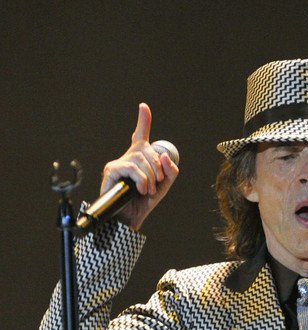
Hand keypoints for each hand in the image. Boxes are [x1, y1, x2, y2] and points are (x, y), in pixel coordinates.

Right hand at [99, 103, 178, 229]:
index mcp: (139, 159)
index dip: (143, 121)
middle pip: (148, 151)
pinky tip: (140, 190)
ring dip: (150, 178)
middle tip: (155, 186)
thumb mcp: (163, 187)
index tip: (144, 107)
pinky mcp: (111, 170)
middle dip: (158, 169)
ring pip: (141, 160)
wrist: (129, 218)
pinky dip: (141, 180)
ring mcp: (118, 163)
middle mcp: (128, 157)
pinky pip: (132, 167)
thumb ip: (170, 171)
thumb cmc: (143, 203)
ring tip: (147, 191)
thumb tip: (165, 156)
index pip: (141, 136)